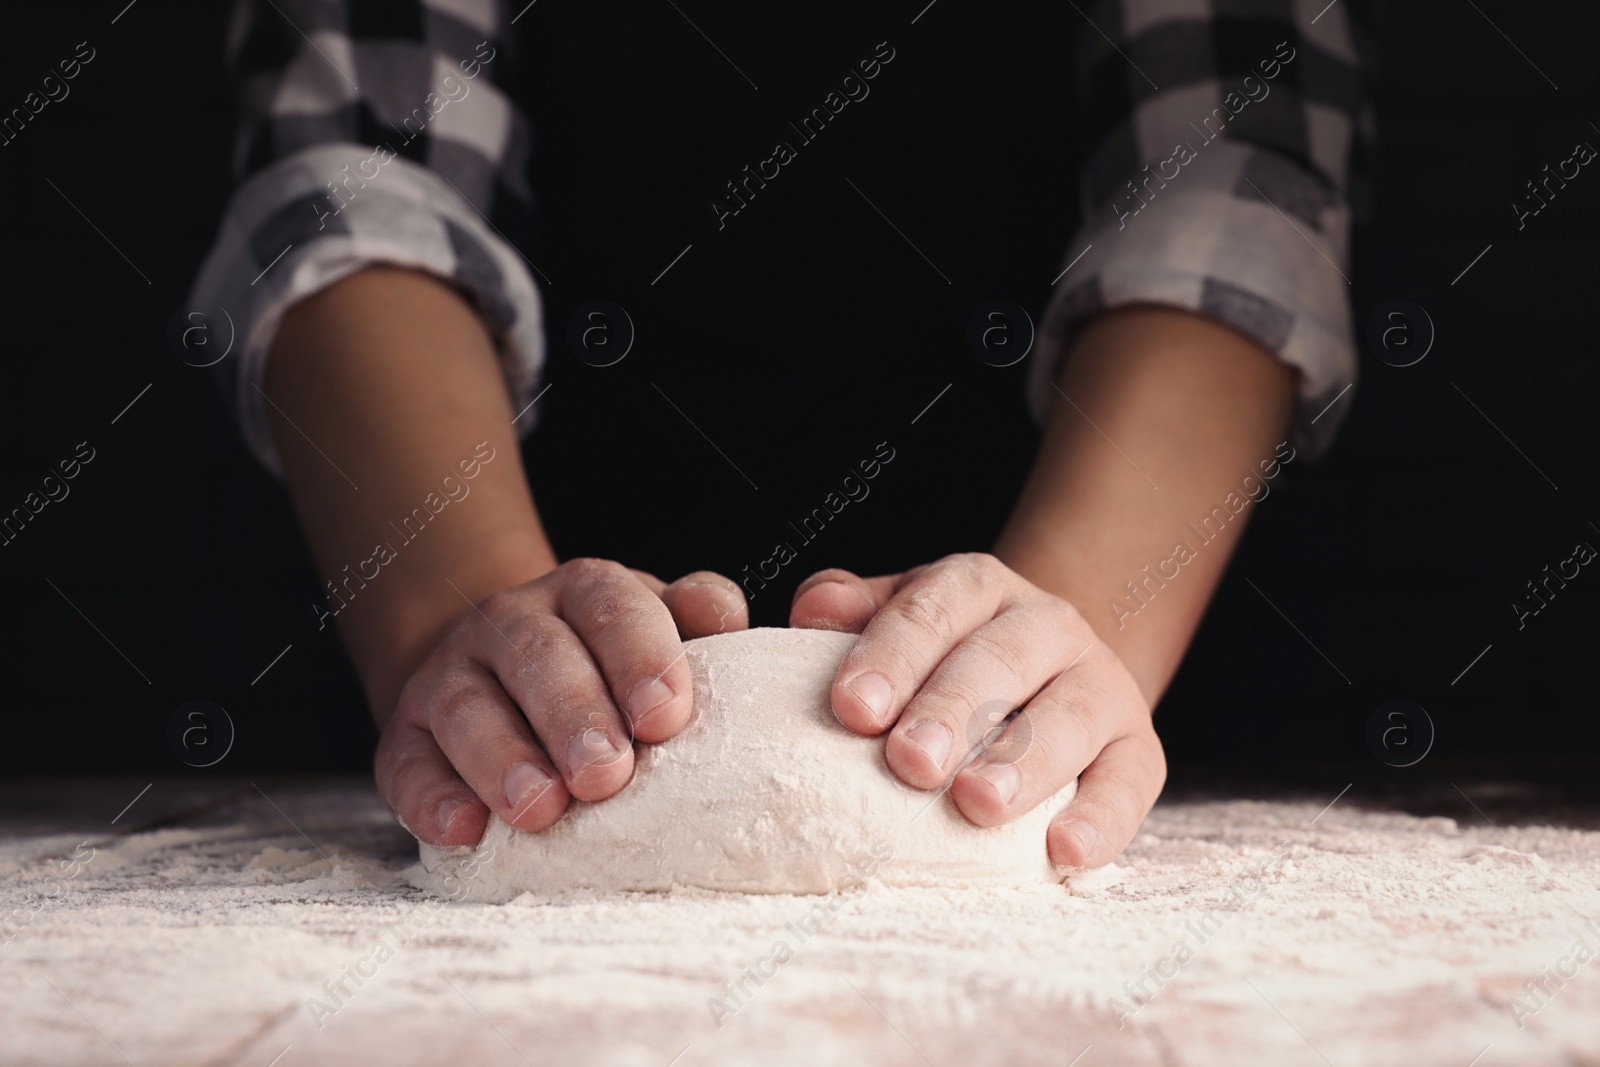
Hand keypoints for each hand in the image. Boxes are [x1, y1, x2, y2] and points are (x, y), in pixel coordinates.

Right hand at [376, 560, 747, 847]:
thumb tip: (726, 616)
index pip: (612, 607)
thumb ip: (698, 617)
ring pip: (467, 707)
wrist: (499, 671)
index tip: (665, 718)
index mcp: (585, 592)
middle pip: (539, 657)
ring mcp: (451, 676)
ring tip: (541, 809)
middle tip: (606, 775)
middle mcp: (511, 623)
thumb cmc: (607, 664)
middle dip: (574, 716)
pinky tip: (464, 830)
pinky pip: (408, 763)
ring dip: (503, 759)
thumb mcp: (658, 627)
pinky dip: (432, 797)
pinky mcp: (405, 736)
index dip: (640, 658)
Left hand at [790, 552, 1163, 868]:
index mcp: (978, 587)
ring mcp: (1100, 683)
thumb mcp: (900, 620)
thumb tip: (812, 610)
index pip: (933, 609)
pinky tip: (1065, 853)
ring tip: (978, 804)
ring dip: (1023, 763)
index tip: (852, 708)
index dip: (892, 655)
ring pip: (1068, 717)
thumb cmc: (946, 658)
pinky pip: (1130, 779)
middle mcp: (1047, 624)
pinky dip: (1104, 818)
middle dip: (951, 711)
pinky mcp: (1139, 747)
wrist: (1047, 674)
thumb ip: (854, 611)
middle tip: (908, 763)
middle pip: (999, 660)